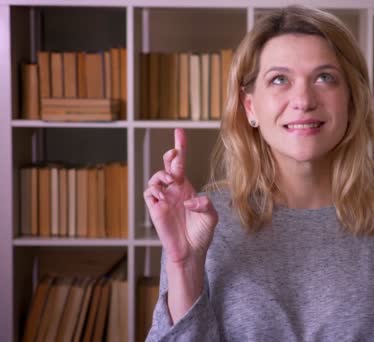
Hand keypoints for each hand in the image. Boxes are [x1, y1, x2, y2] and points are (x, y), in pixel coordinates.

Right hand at [143, 128, 218, 265]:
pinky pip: (149, 194)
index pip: (181, 162)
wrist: (191, 251)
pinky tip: (163, 196)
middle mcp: (174, 190)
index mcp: (187, 187)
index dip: (180, 146)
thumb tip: (189, 200)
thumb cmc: (201, 232)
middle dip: (169, 155)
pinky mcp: (155, 209)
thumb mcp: (211, 217)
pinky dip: (154, 190)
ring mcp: (163, 199)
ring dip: (161, 174)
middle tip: (174, 155)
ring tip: (170, 180)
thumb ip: (205, 205)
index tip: (179, 131)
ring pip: (155, 177)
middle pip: (166, 165)